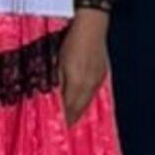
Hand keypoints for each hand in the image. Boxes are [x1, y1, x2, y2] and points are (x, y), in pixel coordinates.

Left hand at [58, 12, 110, 126]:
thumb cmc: (69, 41)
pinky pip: (92, 93)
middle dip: (71, 118)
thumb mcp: (57, 62)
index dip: (63, 119)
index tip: (56, 128)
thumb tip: (52, 99)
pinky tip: (79, 99)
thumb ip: (55, 83)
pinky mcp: (102, 74)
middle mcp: (90, 84)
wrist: (91, 25)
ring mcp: (98, 79)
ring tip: (69, 117)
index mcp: (78, 83)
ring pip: (87, 102)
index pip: (70, 109)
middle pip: (80, 109)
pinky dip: (84, 99)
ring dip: (78, 110)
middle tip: (62, 126)